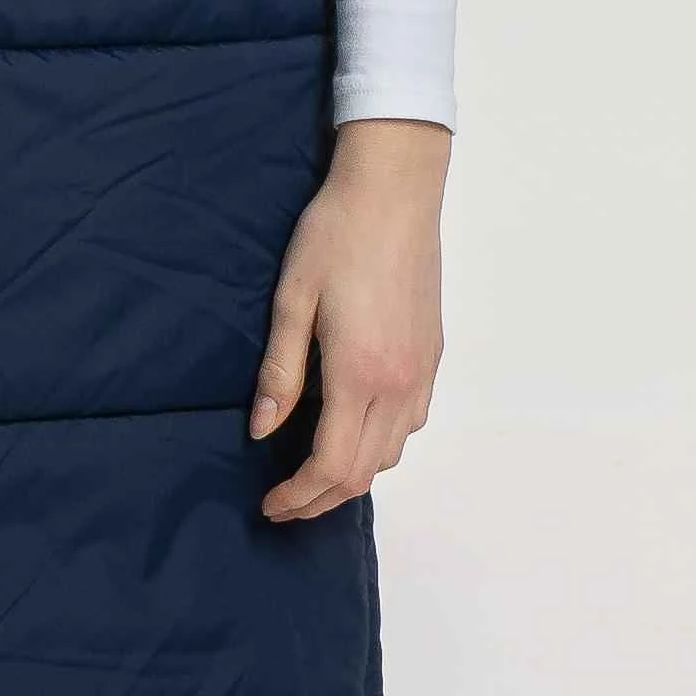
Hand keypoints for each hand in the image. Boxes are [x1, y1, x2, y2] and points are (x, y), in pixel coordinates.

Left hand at [250, 116, 446, 520]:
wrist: (394, 190)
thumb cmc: (337, 234)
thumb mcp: (293, 299)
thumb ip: (280, 371)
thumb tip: (262, 430)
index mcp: (360, 374)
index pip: (331, 465)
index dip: (299, 496)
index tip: (269, 504)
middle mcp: (399, 384)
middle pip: (364, 472)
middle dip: (322, 498)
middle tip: (283, 501)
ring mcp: (422, 371)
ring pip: (392, 452)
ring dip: (353, 473)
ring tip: (312, 468)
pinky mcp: (433, 354)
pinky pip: (411, 422)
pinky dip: (381, 443)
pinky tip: (353, 426)